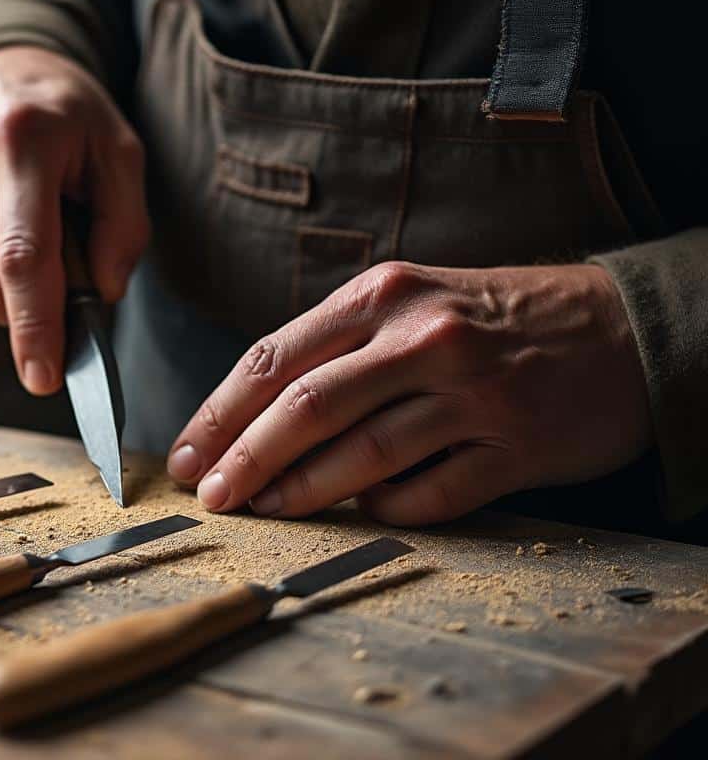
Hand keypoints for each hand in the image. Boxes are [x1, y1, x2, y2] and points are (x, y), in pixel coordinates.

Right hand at [0, 46, 148, 393]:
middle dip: (24, 320)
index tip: (44, 377)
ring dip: (6, 290)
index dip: (34, 327)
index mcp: (23, 141)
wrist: (0, 61)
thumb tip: (101, 295)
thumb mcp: (119, 153)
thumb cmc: (68, 117)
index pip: (23, 258)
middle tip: (60, 315)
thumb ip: (125, 227)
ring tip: (34, 239)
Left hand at [166, 262, 651, 524]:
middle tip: (211, 497)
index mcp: (383, 295)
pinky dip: (388, 509)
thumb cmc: (494, 318)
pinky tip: (363, 513)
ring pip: (363, 454)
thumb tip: (250, 416)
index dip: (220, 413)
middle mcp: (423, 337)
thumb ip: (338, 348)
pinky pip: (433, 493)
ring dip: (303, 491)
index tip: (186, 455)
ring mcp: (473, 392)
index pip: (274, 356)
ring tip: (265, 510)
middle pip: (306, 406)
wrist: (622, 328)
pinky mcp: (517, 444)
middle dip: (244, 459)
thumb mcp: (412, 302)